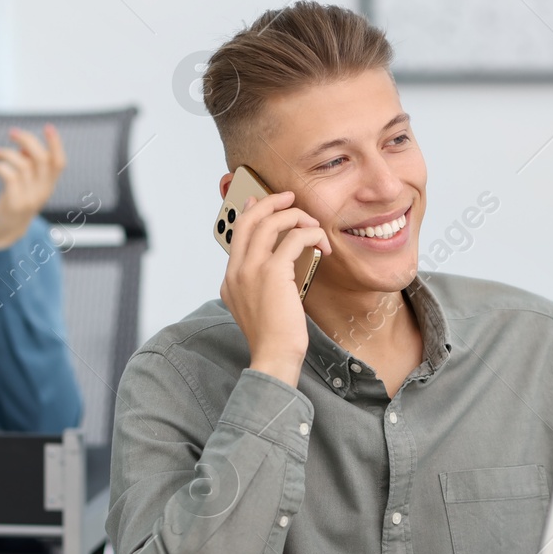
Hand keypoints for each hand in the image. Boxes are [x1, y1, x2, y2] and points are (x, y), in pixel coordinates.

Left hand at [0, 125, 65, 251]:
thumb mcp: (25, 184)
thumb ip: (27, 166)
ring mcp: (30, 199)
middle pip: (41, 159)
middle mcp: (43, 192)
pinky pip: (10, 177)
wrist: (4, 235)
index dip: (56, 144)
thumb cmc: (13, 203)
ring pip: (23, 165)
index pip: (59, 162)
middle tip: (11, 132)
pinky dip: (0, 167)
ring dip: (6, 153)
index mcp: (48, 186)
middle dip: (27, 140)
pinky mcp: (14, 204)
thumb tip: (23, 146)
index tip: (48, 127)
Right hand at [220, 190, 331, 386]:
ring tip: (313, 225)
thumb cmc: (274, 337)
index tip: (261, 201)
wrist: (274, 355)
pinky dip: (310, 234)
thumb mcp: (259, 306)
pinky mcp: (272, 272)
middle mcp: (236, 270)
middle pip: (249, 220)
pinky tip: (322, 243)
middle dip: (270, 202)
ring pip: (270, 223)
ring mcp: (251, 269)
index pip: (237, 234)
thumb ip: (261, 284)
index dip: (250, 212)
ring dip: (296, 216)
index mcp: (230, 278)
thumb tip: (280, 264)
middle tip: (289, 198)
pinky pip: (293, 238)